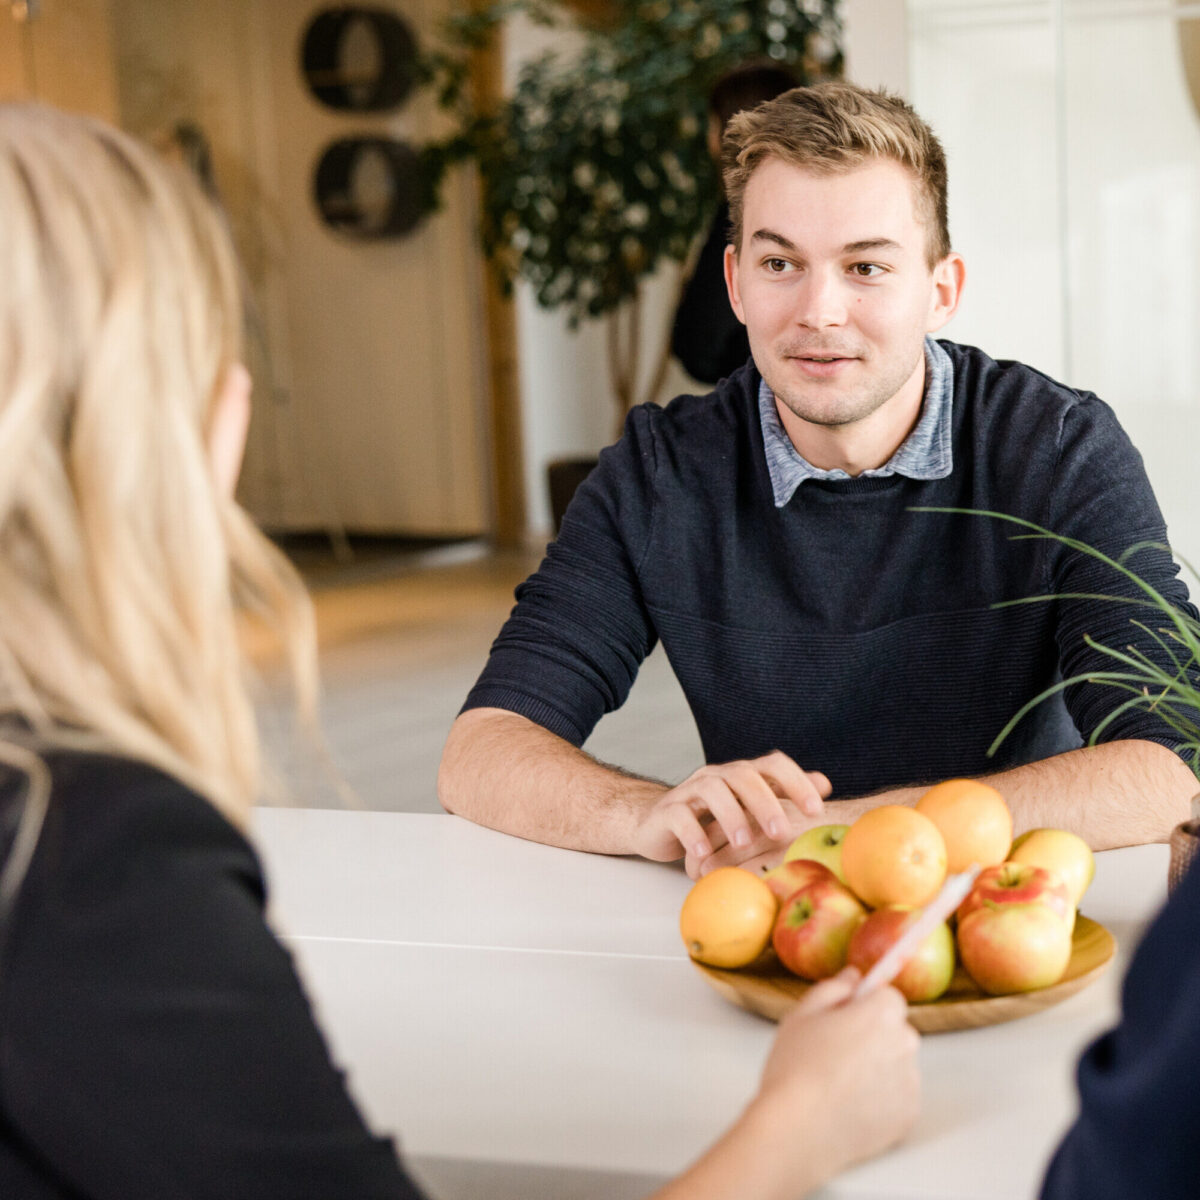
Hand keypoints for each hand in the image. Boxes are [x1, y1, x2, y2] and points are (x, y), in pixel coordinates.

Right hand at [632, 751, 830, 877]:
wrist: (658, 822)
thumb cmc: (712, 818)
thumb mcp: (749, 807)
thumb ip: (783, 794)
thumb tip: (824, 784)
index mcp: (742, 774)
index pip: (773, 764)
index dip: (796, 782)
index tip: (816, 809)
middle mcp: (717, 776)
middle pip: (744, 776)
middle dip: (766, 803)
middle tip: (782, 832)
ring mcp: (690, 791)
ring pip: (712, 790)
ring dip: (731, 815)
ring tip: (744, 843)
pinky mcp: (667, 811)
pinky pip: (679, 815)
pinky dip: (693, 833)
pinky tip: (705, 853)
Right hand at [754, 968, 920, 1183]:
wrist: (798, 1131)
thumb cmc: (795, 1069)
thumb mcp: (801, 1015)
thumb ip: (833, 988)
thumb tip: (854, 976)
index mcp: (880, 1014)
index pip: (889, 996)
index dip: (866, 1005)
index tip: (845, 1017)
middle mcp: (904, 1044)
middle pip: (895, 1030)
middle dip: (873, 1035)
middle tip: (835, 1052)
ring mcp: (910, 1083)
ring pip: (897, 1064)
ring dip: (879, 1067)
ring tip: (839, 1083)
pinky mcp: (908, 1117)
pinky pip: (898, 1096)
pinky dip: (881, 1098)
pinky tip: (850, 1104)